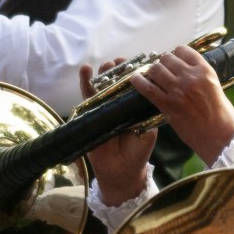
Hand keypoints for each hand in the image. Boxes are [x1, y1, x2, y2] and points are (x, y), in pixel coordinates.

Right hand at [82, 58, 157, 206]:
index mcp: (136, 106)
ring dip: (104, 73)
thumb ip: (147, 113)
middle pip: (118, 82)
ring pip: (103, 86)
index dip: (137, 73)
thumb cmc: (138, 151)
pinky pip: (87, 96)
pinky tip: (85, 69)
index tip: (140, 62)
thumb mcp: (148, 129)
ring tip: (107, 64)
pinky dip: (85, 82)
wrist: (122, 171)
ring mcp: (105, 108)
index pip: (136, 85)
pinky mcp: (90, 114)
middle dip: (120, 70)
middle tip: (121, 62)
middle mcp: (121, 104)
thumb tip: (147, 93)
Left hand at [129, 45, 233, 164]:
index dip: (175, 54)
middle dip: (162, 63)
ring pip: (156, 69)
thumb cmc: (221, 113)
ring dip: (152, 71)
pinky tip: (135, 79)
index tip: (173, 60)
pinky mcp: (167, 104)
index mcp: (204, 70)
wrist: (219, 135)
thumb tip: (184, 69)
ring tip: (151, 76)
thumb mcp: (214, 86)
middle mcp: (190, 76)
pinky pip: (147, 88)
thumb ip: (199, 75)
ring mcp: (178, 90)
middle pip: (167, 58)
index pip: (183, 50)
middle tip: (161, 70)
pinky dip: (139, 81)